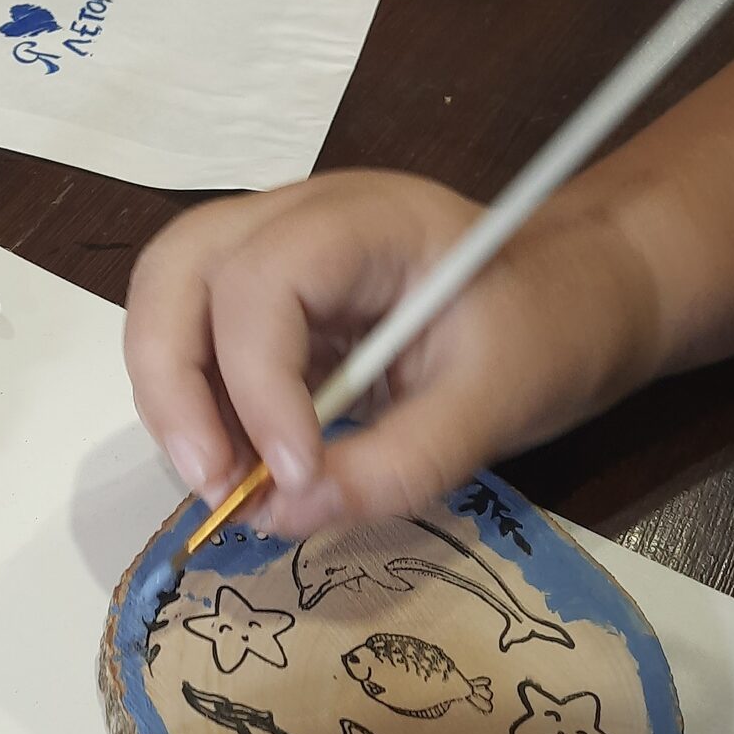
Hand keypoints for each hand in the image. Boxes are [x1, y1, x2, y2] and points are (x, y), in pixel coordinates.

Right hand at [123, 171, 662, 534]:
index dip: (258, 386)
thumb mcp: (497, 404)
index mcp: (366, 218)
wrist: (571, 298)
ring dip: (172, 404)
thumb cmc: (548, 329)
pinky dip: (193, 413)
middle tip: (213, 486)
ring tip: (223, 485)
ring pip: (162, 304)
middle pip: (175, 273)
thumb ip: (397, 464)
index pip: (263, 281)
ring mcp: (264, 252)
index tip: (294, 477)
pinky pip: (188, 346)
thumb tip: (285, 515)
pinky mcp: (255, 304)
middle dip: (173, 388)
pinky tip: (238, 467)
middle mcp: (293, 218)